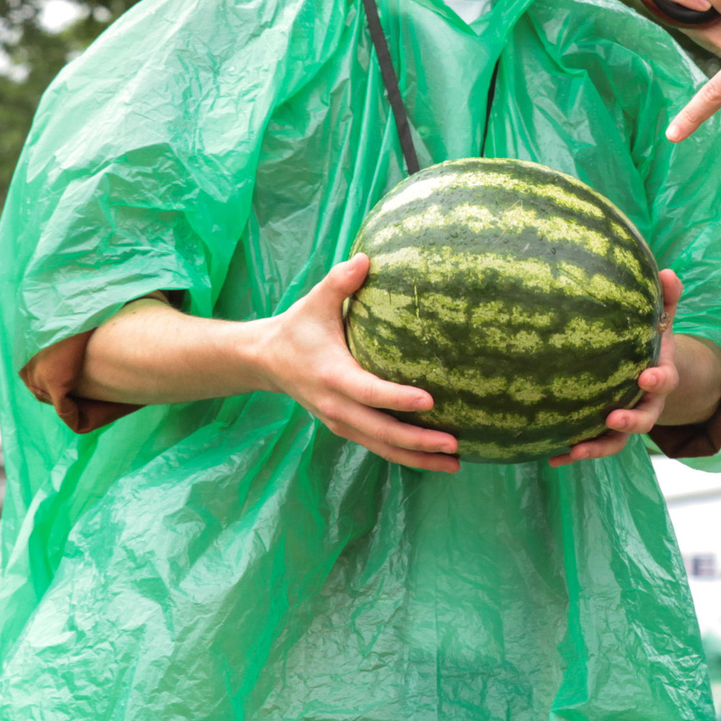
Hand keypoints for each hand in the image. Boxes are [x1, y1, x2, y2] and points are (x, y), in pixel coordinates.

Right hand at [251, 254, 460, 472]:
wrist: (266, 360)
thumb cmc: (298, 327)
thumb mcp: (314, 302)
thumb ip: (340, 282)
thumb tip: (367, 258)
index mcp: (331, 375)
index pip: (369, 392)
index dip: (397, 398)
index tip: (430, 400)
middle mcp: (336, 406)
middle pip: (381, 432)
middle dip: (418, 442)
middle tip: (454, 445)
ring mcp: (340, 421)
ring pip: (382, 447)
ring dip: (417, 457)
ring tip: (455, 463)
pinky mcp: (346, 427)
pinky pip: (377, 446)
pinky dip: (405, 455)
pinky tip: (434, 458)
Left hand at [550, 271, 684, 464]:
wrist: (649, 372)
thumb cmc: (649, 341)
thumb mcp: (661, 320)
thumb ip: (666, 300)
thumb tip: (669, 271)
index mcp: (660, 377)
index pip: (665, 380)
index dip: (658, 380)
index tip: (645, 376)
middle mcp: (645, 404)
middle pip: (645, 420)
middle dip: (630, 421)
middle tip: (613, 419)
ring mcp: (625, 420)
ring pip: (617, 442)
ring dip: (598, 447)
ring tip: (576, 450)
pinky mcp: (604, 431)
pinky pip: (591, 445)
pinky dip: (573, 452)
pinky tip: (550, 456)